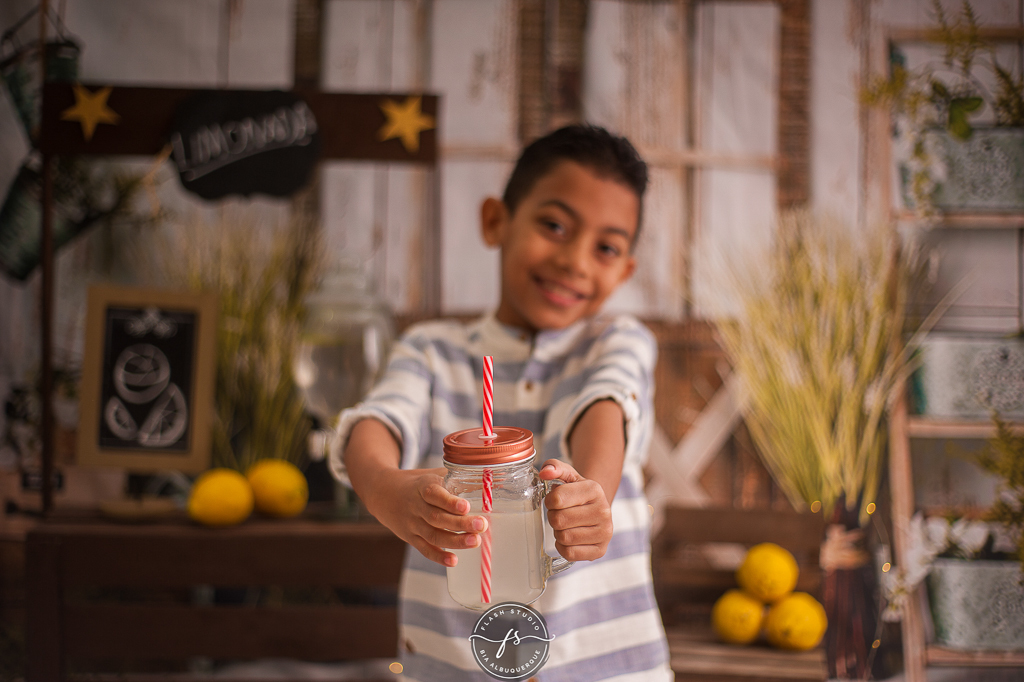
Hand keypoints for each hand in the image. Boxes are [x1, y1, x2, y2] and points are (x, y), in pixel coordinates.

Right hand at [363, 468, 487, 567]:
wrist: (383, 493)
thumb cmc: (417, 483)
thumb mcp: (432, 475)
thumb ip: (455, 480)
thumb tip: (486, 482)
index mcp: (423, 487)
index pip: (434, 495)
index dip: (449, 502)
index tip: (466, 506)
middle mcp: (416, 507)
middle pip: (437, 518)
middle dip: (460, 524)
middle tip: (481, 525)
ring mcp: (412, 524)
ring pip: (433, 535)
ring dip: (455, 541)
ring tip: (475, 541)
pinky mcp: (410, 538)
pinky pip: (425, 549)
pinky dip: (438, 557)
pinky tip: (454, 561)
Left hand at [539, 459, 613, 561]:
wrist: (596, 509)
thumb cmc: (577, 493)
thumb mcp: (568, 475)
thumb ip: (554, 467)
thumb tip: (545, 472)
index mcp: (594, 489)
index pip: (557, 498)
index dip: (549, 501)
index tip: (555, 501)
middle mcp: (603, 511)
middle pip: (559, 520)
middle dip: (553, 517)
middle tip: (560, 514)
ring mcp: (604, 532)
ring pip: (564, 537)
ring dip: (558, 532)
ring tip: (566, 525)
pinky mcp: (600, 550)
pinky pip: (569, 553)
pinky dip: (563, 547)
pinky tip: (569, 537)